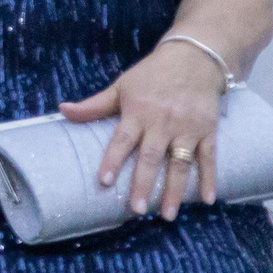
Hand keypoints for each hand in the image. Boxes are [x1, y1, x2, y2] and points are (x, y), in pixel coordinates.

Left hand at [58, 39, 226, 221]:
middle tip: (137, 210)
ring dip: (175, 190)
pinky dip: (210, 177)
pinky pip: (209, 156)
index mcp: (138, 112)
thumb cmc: (152, 74)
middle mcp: (162, 122)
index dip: (113, 160)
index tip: (105, 182)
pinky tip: (208, 199)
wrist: (194, 56)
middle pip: (151, 157)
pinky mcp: (208, 129)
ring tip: (168, 216)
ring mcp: (187, 127)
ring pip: (181, 163)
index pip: (122, 140)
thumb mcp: (122, 85)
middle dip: (144, 185)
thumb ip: (95, 105)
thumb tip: (62, 110)